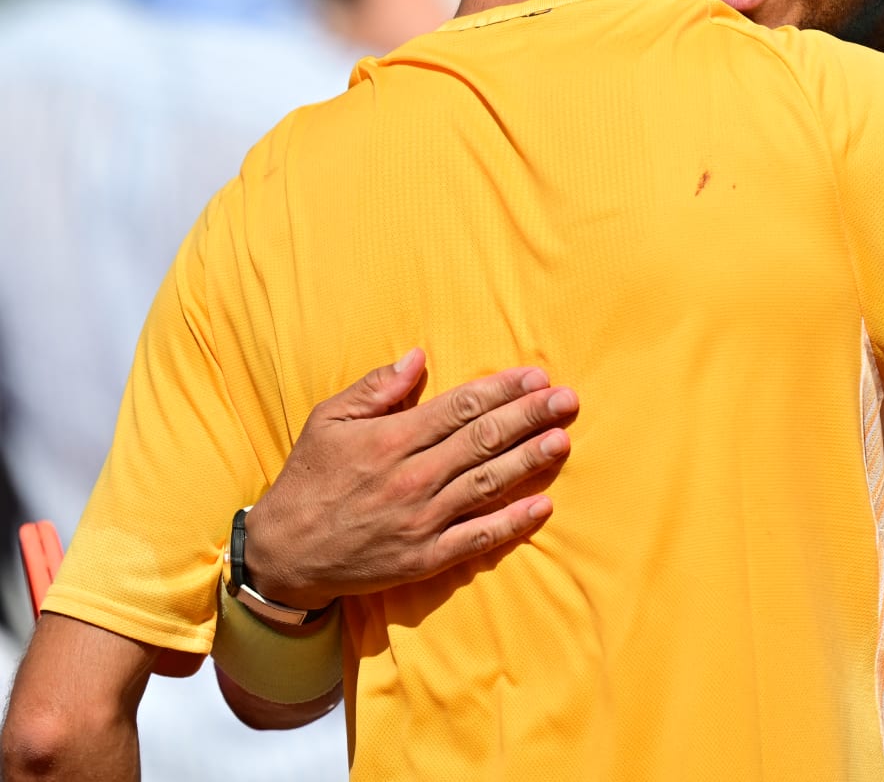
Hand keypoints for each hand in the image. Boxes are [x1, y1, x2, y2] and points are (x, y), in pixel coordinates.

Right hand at [243, 350, 576, 611]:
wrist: (284, 555)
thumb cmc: (309, 480)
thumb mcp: (327, 422)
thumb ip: (375, 389)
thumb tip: (419, 357)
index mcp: (390, 440)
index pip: (460, 407)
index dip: (502, 390)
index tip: (537, 377)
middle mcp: (412, 478)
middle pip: (483, 440)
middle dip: (529, 417)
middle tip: (568, 400)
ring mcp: (422, 520)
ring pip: (487, 483)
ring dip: (530, 461)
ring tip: (563, 440)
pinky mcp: (425, 557)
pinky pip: (477, 538)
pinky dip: (512, 523)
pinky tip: (542, 506)